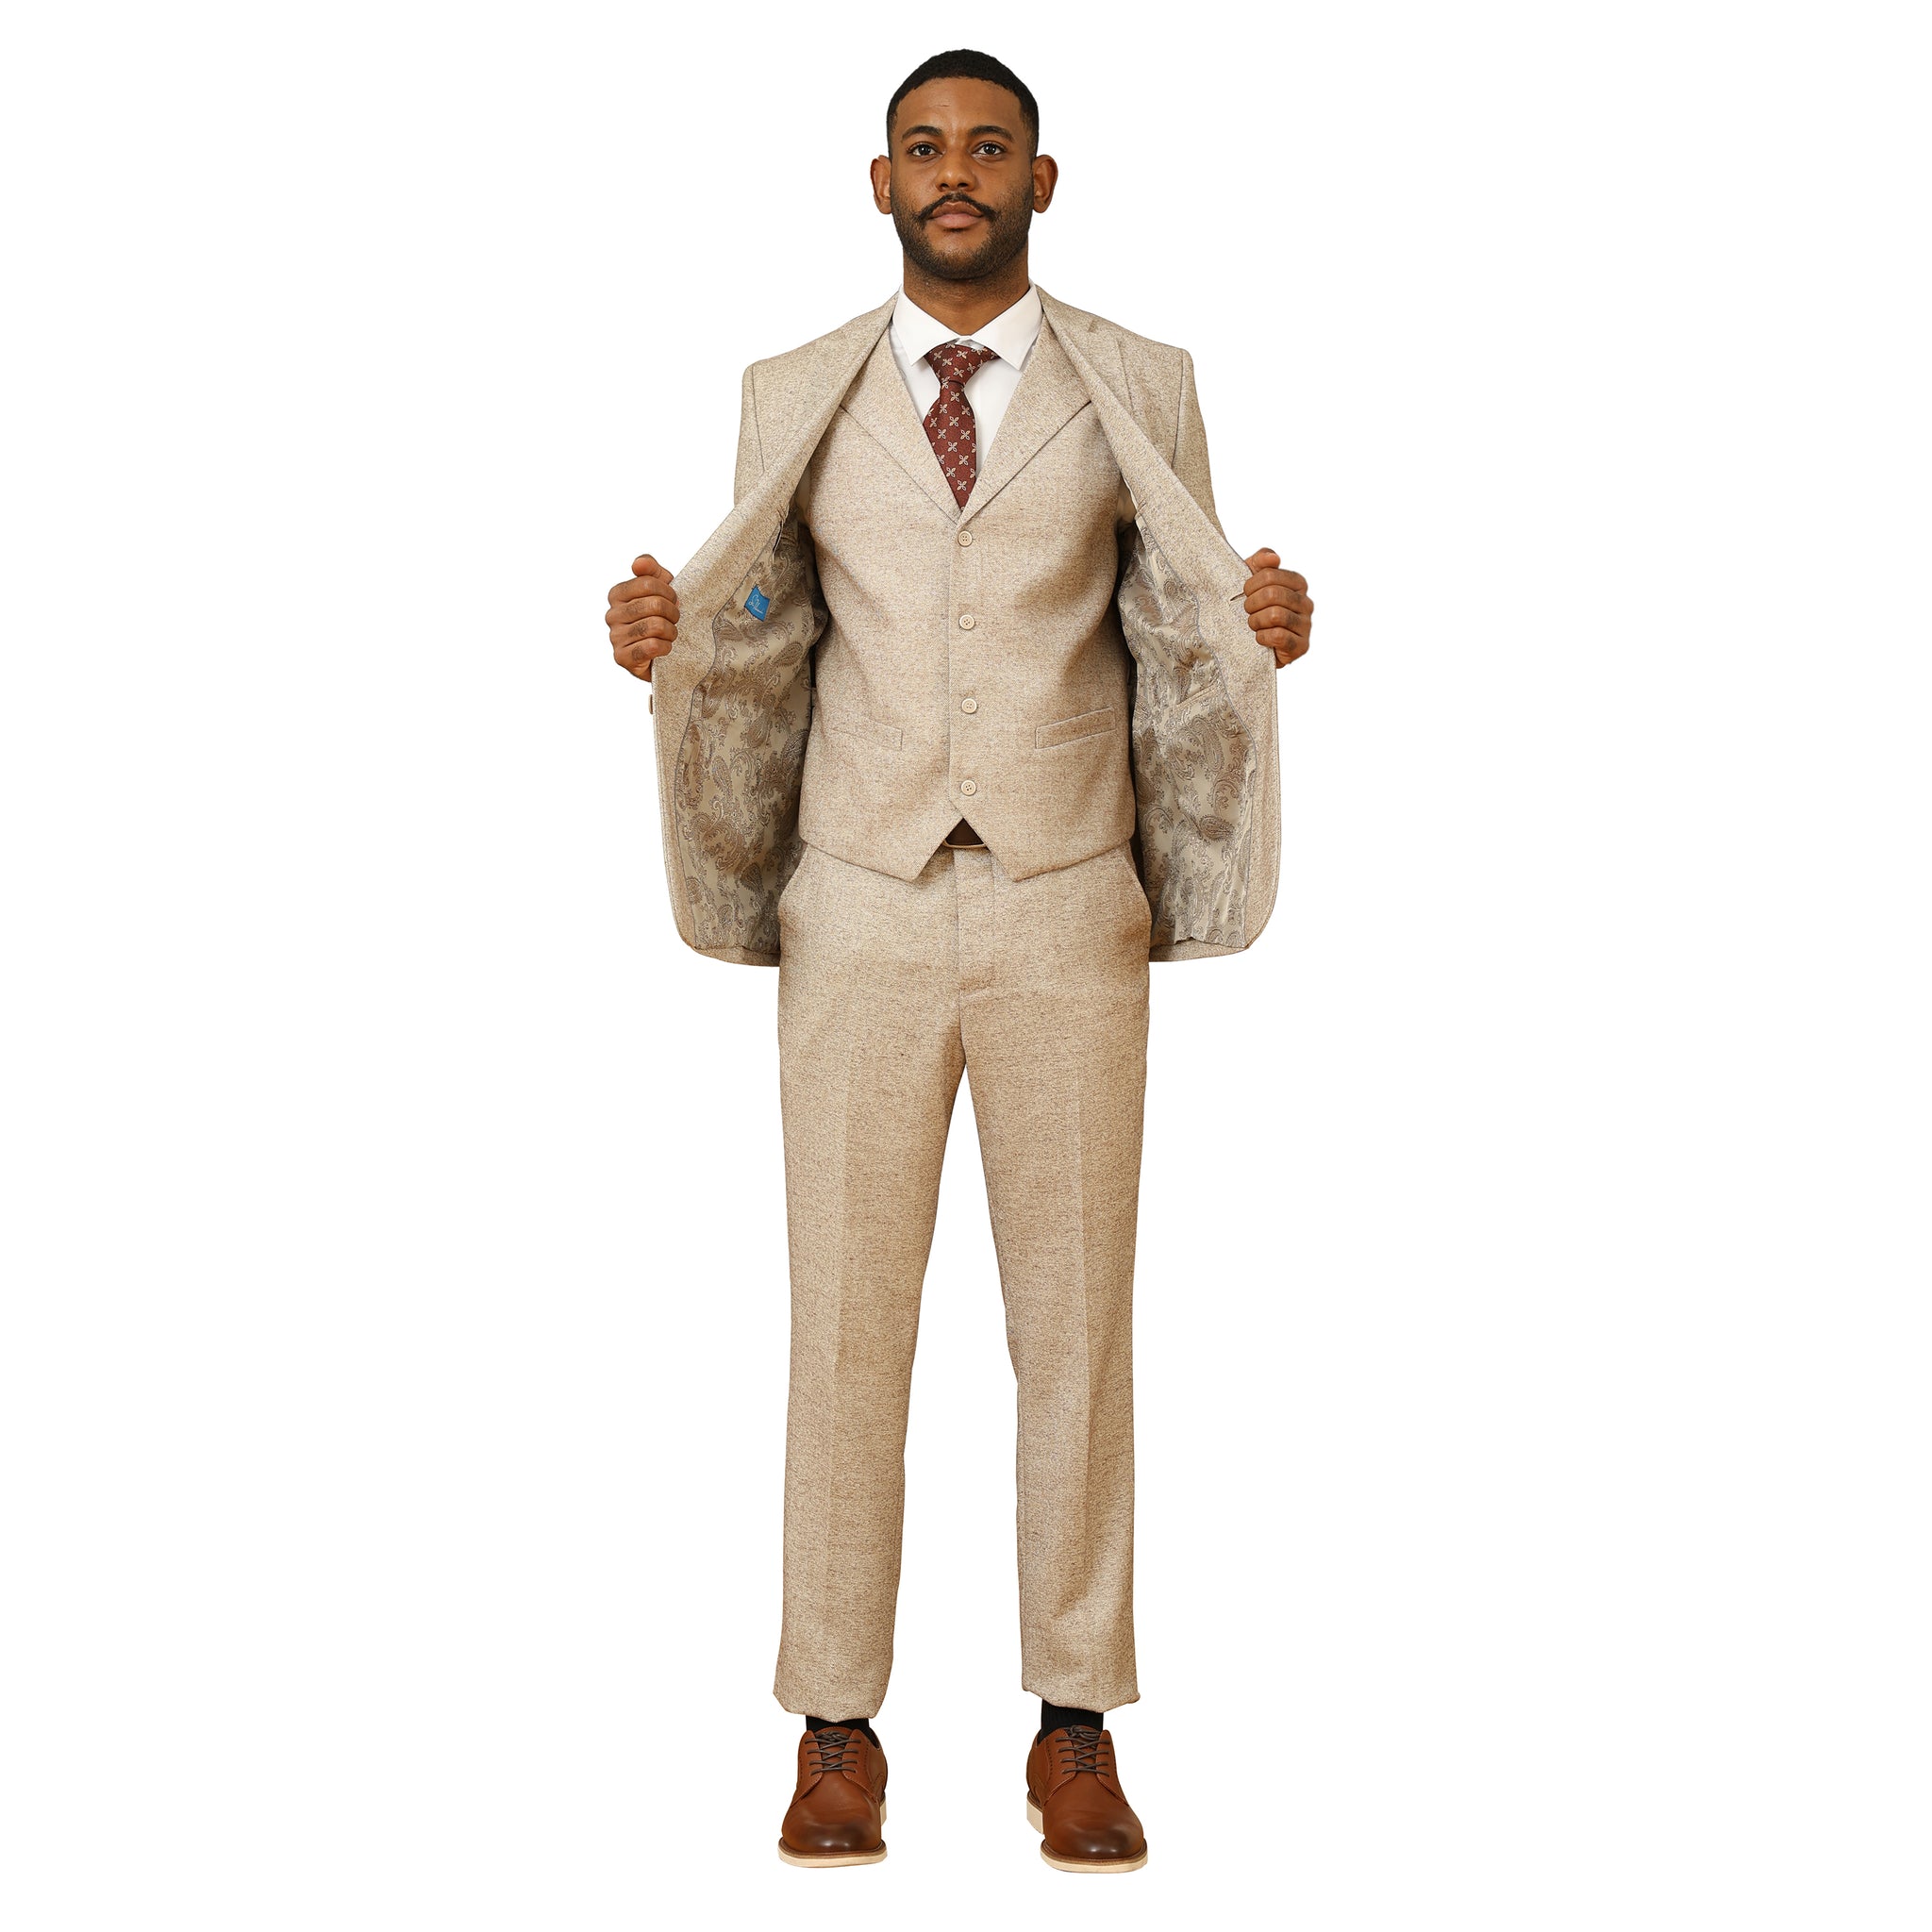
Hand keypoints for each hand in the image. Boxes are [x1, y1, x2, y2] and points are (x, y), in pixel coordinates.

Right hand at [606, 555, 678, 680]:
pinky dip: (665, 647)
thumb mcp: (660, 588)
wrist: (663, 653)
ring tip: (670, 634)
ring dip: (671, 631)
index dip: (669, 592)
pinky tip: (664, 647)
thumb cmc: (661, 617)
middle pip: (654, 604)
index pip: (649, 583)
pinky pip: (651, 646)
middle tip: (674, 620)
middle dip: (673, 613)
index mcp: (617, 594)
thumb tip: (639, 563)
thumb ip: (651, 570)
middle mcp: (611, 615)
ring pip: (655, 626)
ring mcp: (615, 637)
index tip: (673, 601)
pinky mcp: (622, 657)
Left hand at [1241, 549, 1312, 667]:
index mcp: (1298, 583)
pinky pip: (1278, 636)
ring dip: (1255, 621)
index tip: (1245, 594)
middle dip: (1251, 604)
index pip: (1270, 574)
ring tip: (1253, 625)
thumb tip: (1274, 558)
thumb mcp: (1253, 579)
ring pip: (1275, 615)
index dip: (1251, 585)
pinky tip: (1260, 638)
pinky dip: (1262, 637)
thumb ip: (1261, 560)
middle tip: (1247, 611)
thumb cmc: (1254, 608)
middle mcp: (1306, 602)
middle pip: (1272, 594)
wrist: (1251, 644)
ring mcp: (1306, 625)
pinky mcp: (1301, 646)